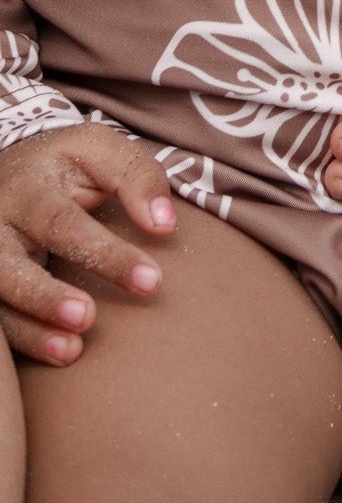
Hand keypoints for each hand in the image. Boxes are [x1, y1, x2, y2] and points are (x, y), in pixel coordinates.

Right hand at [0, 126, 175, 363]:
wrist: (13, 165)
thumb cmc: (67, 163)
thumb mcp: (101, 150)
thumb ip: (137, 178)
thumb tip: (165, 224)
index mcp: (28, 185)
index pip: (65, 223)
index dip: (107, 255)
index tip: (151, 280)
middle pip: (13, 265)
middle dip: (48, 296)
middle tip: (88, 318)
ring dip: (32, 327)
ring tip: (73, 349)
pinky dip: (24, 337)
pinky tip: (58, 352)